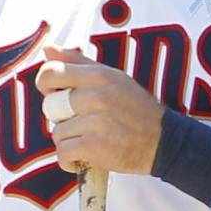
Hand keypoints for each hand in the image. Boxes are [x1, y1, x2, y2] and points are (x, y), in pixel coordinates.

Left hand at [35, 46, 163, 174]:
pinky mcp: (94, 147)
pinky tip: (83, 157)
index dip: (47, 85)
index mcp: (99, 76)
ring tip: (88, 139)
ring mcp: (95, 122)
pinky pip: (63, 153)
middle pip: (50, 106)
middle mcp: (96, 96)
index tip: (57, 95)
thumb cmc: (135, 109)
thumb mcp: (112, 78)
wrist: (164, 142)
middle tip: (81, 122)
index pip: (50, 72)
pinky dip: (70, 160)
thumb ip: (78, 63)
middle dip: (61, 118)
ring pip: (56, 133)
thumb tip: (48, 50)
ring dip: (68, 141)